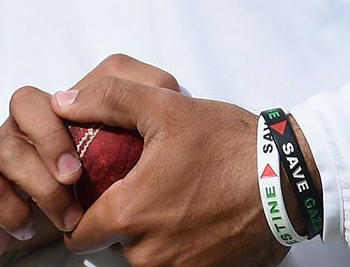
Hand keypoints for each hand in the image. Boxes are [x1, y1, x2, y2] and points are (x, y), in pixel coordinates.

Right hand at [0, 56, 180, 264]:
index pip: (90, 77)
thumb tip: (183, 146)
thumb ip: (125, 150)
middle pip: (30, 101)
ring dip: (40, 183)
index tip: (146, 117)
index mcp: (63, 111)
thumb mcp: (96, 169)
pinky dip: (12, 209)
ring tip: (67, 215)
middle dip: (55, 137)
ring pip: (9, 147)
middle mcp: (26, 123)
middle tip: (79, 176)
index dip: (118, 87)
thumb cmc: (52, 189)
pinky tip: (32, 227)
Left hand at [51, 77, 291, 266]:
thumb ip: (109, 99)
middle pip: (111, 248)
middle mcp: (147, 256)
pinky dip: (176, 248)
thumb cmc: (227, 144)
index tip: (98, 191)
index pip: (79, 235)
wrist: (287, 181)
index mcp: (130, 214)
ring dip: (148, 237)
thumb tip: (62, 100)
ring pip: (142, 260)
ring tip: (171, 199)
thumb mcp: (167, 106)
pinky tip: (193, 217)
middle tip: (142, 186)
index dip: (82, 211)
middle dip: (119, 222)